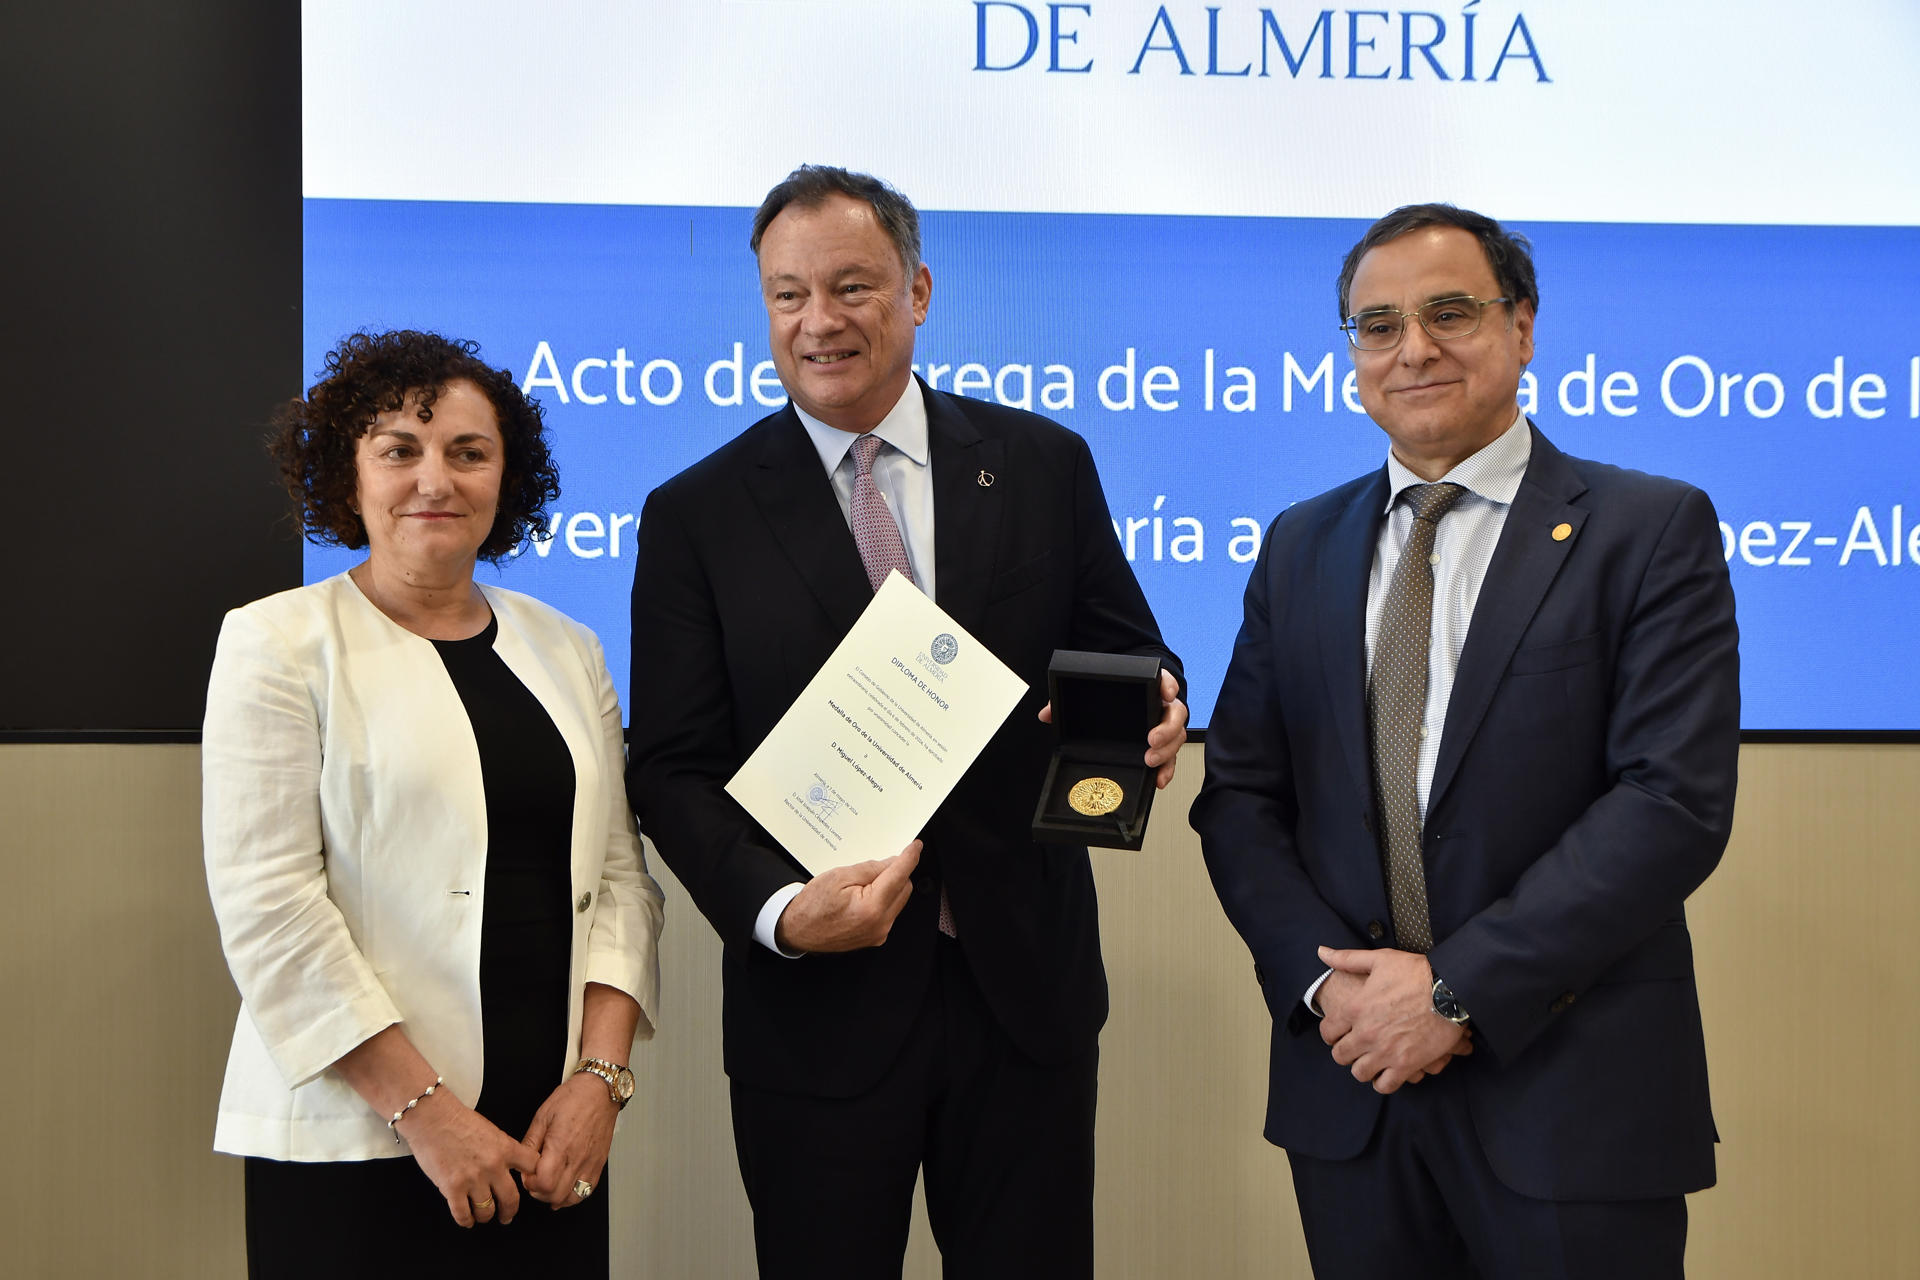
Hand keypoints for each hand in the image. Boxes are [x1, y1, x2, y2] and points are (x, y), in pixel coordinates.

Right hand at [399, 1087, 539, 1226]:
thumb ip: (502, 1150)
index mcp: (506, 1148)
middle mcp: (493, 1166)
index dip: (535, 1178)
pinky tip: (467, 1219)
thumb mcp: (491, 1131)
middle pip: (511, 1199)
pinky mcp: (452, 1188)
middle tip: (507, 1216)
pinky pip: (463, 1214)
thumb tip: (509, 1167)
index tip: (530, 1186)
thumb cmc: (458, 1120)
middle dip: (510, 1211)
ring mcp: (473, 1179)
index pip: (533, 1167)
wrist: (432, 1117)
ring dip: (485, 1216)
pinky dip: (466, 1220)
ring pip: (487, 1210)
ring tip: (483, 1215)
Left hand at [523, 1071, 619, 1209]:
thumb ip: (530, 1142)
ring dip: (556, 1197)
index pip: (543, 1183)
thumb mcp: (542, 1116)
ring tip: (549, 1185)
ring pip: (572, 1198)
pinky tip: (565, 1187)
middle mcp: (577, 1158)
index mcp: (560, 1146)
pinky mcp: (599, 1164)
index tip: (527, 1174)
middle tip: (535, 1180)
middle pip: (556, 1195)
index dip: (530, 1184)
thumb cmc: (574, 1098)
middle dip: (539, 1192)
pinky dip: (573, 1195)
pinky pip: (587, 1191)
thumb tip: (521, 1162)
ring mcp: (590, 1163)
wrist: (601, 1090)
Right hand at [773, 841, 920, 952]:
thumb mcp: (839, 876)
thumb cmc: (812, 906)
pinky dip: (883, 899)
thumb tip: (892, 862)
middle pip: (904, 888)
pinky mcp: (876, 937)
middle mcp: (880, 924)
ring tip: (863, 884)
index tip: (915, 846)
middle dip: (895, 872)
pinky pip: (890, 912)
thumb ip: (870, 868)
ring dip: (889, 887)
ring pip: (899, 900)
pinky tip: (864, 895)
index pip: (900, 876)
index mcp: (871, 907)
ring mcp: (879, 933)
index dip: (909, 857)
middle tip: (874, 866)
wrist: (797, 931)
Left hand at [1038, 669, 1187, 788]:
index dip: (1168, 685)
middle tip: (1151, 739)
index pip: (1164, 680)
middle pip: (1176, 714)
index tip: (1166, 691)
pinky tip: (1158, 780)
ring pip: (1177, 737)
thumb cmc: (1114, 696)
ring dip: (1167, 751)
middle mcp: (1162, 706)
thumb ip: (1070, 700)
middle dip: (1166, 728)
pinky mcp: (1163, 746)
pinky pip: (1171, 759)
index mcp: (1150, 686)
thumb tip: (1046, 714)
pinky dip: (1167, 770)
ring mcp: (1165, 727)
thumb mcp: (1091, 693)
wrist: (1126, 700)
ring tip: (1150, 761)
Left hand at [1317, 945, 1471, 1094]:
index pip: (1328, 1032)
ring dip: (1363, 1068)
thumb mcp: (1379, 959)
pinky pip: (1385, 1085)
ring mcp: (1385, 1051)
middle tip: (1355, 1048)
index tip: (1338, 1033)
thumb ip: (1347, 959)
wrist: (1451, 989)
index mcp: (1355, 1008)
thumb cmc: (1416, 972)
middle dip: (1345, 1052)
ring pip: (1360, 1073)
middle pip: (1341, 1056)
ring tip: (1370, 1061)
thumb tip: (1322, 952)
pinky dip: (1383, 1082)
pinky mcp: (1407, 1064)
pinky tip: (1387, 1072)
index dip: (1331, 1033)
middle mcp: (1366, 1033)